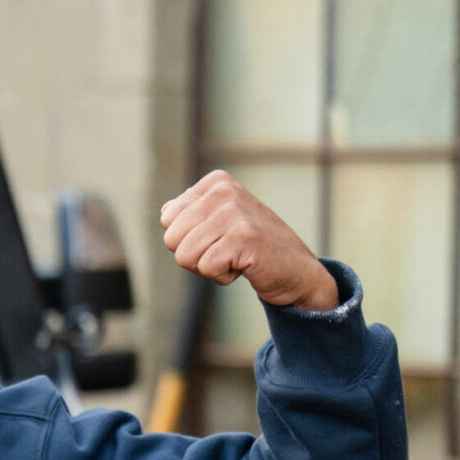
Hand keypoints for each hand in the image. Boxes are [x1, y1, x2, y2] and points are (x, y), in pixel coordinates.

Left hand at [160, 170, 339, 310]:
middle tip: (225, 251)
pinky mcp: (243, 238)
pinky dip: (222, 276)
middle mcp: (224, 191)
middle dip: (194, 255)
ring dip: (208, 267)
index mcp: (216, 182)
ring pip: (184, 256)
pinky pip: (206, 268)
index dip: (187, 239)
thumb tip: (164, 211)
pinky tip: (244, 266)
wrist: (295, 269)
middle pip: (171, 239)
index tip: (217, 237)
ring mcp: (234, 213)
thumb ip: (189, 213)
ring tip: (235, 257)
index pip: (167, 219)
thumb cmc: (251, 247)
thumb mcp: (218, 221)